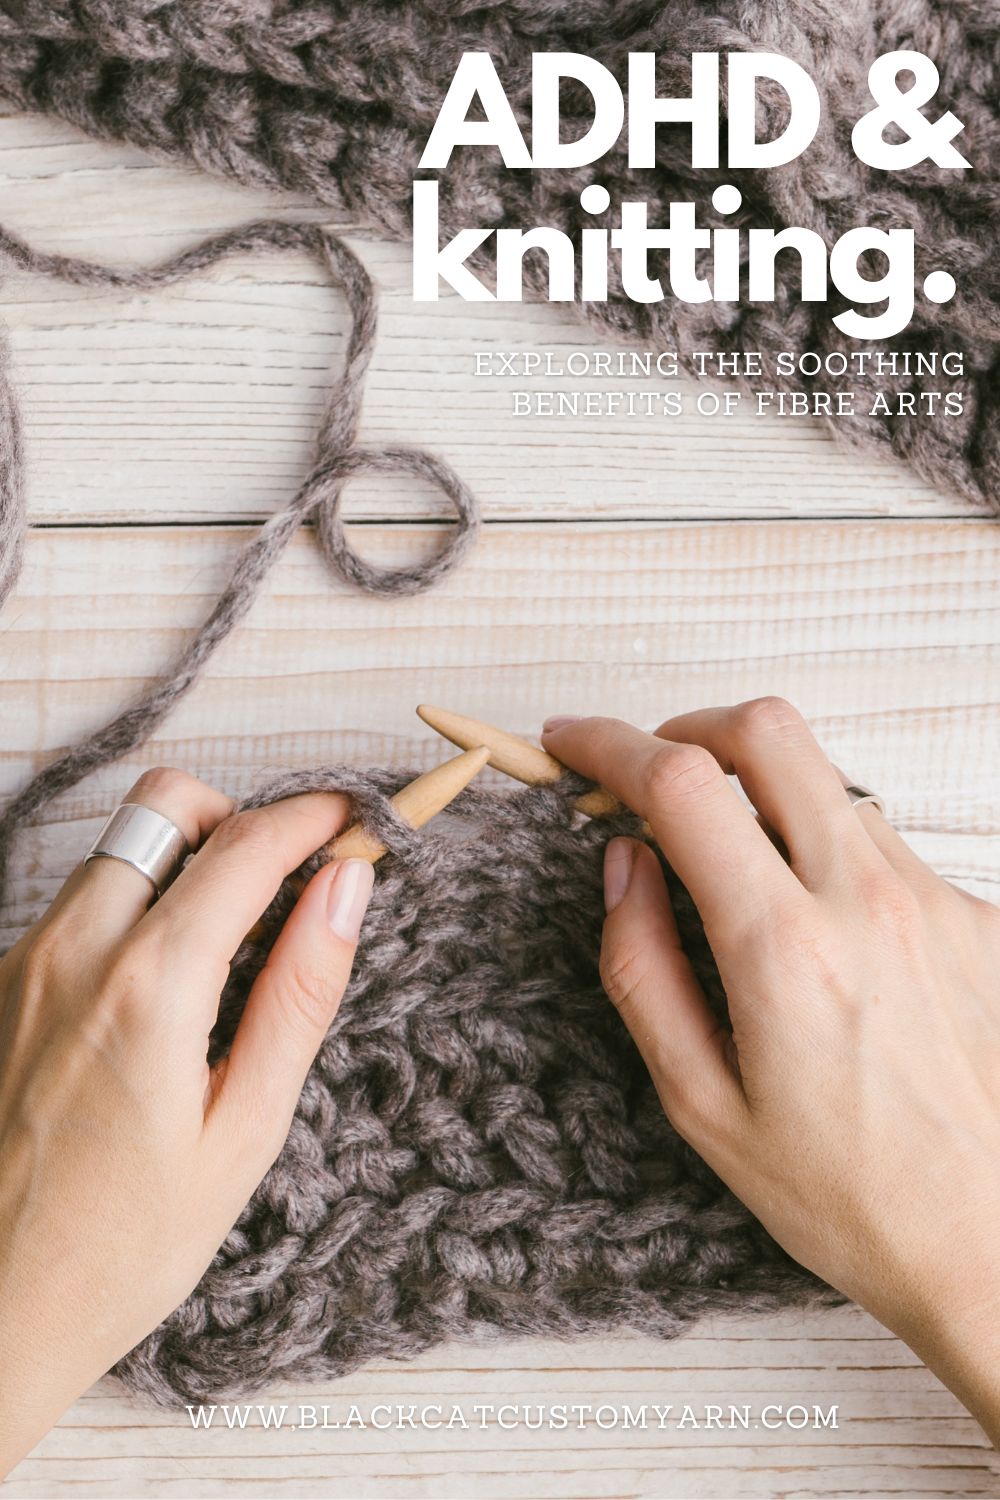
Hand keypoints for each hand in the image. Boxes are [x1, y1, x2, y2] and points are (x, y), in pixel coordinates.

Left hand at [0, 769, 373, 1474]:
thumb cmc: (126, 1246)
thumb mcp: (244, 1129)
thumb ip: (298, 992)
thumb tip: (348, 888)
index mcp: (147, 987)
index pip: (245, 847)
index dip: (313, 818)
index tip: (356, 819)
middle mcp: (72, 951)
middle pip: (166, 806)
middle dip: (240, 818)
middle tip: (288, 879)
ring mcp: (23, 963)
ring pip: (117, 849)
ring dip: (185, 860)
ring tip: (233, 941)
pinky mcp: (0, 985)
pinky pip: (79, 903)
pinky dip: (136, 905)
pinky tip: (167, 986)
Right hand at [543, 701, 999, 1445]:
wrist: (991, 1247)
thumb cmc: (843, 1196)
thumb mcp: (701, 1105)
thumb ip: (642, 968)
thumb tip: (623, 863)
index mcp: (783, 948)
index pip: (682, 782)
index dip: (608, 744)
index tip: (569, 744)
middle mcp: (868, 900)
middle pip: (768, 730)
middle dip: (689, 729)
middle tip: (651, 779)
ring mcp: (934, 901)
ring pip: (830, 782)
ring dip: (763, 798)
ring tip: (736, 874)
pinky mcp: (977, 919)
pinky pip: (885, 844)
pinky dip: (828, 855)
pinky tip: (821, 934)